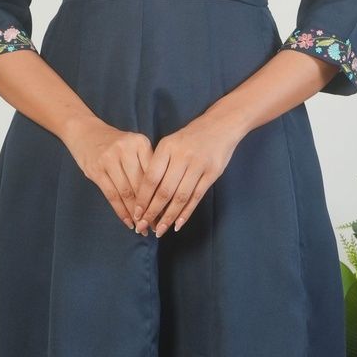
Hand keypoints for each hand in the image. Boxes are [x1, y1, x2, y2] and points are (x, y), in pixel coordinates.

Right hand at [63, 117, 153, 229]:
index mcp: (140, 143)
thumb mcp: (134, 146)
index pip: (154, 174)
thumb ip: (146, 165)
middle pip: (141, 185)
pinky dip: (121, 211)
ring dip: (135, 213)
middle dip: (150, 209)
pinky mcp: (96, 170)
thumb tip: (161, 198)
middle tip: (157, 226)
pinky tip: (128, 222)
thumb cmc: (115, 143)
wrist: (85, 131)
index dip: (161, 196)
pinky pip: (111, 195)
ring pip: (127, 192)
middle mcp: (126, 149)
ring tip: (142, 228)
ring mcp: (109, 159)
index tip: (167, 214)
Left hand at [132, 113, 243, 236]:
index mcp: (167, 148)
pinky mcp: (212, 173)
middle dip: (152, 212)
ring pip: (180, 197)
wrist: (220, 125)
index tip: (136, 214)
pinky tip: (177, 225)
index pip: (151, 178)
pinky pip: (196, 197)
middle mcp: (182, 156)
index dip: (142, 198)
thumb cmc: (190, 137)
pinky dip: (186, 213)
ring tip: (159, 231)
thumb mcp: (170, 143)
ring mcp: (198, 165)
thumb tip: (144, 195)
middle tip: (143, 227)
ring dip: (168, 217)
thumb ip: (158, 164)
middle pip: (164, 191)